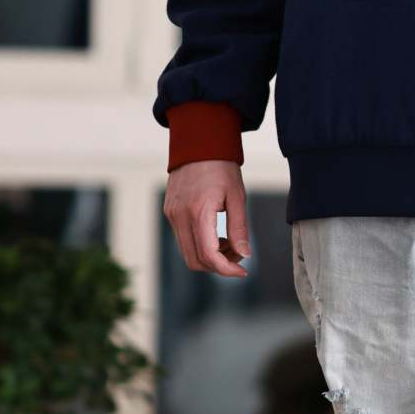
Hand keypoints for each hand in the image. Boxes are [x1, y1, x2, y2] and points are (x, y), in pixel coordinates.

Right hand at [164, 160, 250, 277]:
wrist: (198, 143)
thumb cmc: (221, 167)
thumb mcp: (237, 196)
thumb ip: (239, 228)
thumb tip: (244, 254)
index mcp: (198, 212)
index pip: (208, 255)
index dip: (226, 269)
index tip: (243, 270)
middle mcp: (180, 216)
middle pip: (195, 261)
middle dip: (219, 266)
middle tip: (238, 255)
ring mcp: (171, 215)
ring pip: (188, 253)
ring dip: (210, 257)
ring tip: (229, 242)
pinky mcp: (169, 212)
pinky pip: (183, 240)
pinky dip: (200, 245)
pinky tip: (216, 234)